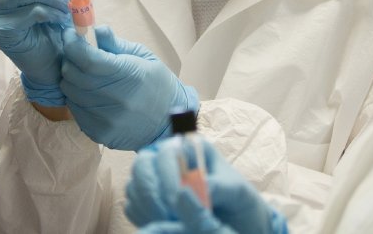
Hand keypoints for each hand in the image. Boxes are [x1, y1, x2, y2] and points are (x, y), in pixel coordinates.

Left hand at [59, 25, 199, 149]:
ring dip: (71, 79)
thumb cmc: (158, 85)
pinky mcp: (98, 133)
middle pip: (73, 74)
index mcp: (129, 75)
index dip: (72, 43)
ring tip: (85, 75)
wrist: (169, 124)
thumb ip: (116, 44)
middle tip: (78, 54)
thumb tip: (94, 29)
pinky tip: (90, 94)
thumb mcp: (144, 57)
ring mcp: (105, 119)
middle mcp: (115, 99)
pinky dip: (76, 97)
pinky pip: (74, 109)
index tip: (70, 34)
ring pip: (69, 92)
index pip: (88, 58)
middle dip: (70, 59)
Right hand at [126, 137, 286, 233]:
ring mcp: (155, 179)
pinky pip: (133, 206)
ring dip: (148, 207)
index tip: (179, 200)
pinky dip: (144, 217)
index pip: (166, 153)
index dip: (168, 176)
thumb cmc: (239, 201)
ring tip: (173, 224)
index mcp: (191, 148)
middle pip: (142, 166)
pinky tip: (164, 225)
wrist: (239, 222)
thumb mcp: (237, 192)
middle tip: (170, 216)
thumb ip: (219, 186)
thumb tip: (198, 187)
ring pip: (134, 186)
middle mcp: (169, 159)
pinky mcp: (148, 200)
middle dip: (152, 192)